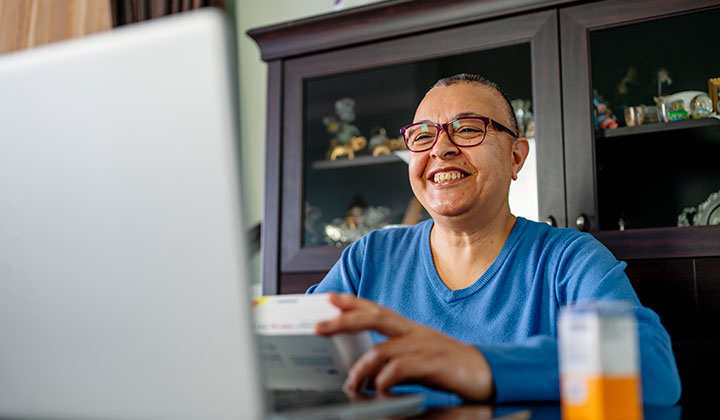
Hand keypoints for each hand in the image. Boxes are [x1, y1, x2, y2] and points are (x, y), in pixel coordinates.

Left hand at [314, 293, 494, 400]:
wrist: (489, 375)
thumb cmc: (450, 368)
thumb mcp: (419, 358)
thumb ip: (394, 358)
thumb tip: (366, 369)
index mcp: (411, 329)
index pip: (377, 309)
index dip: (353, 302)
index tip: (330, 297)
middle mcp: (415, 332)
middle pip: (374, 317)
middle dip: (343, 320)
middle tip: (318, 327)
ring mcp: (424, 346)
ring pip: (381, 350)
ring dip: (360, 369)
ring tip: (351, 384)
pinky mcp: (433, 363)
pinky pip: (399, 369)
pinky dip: (384, 382)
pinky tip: (380, 392)